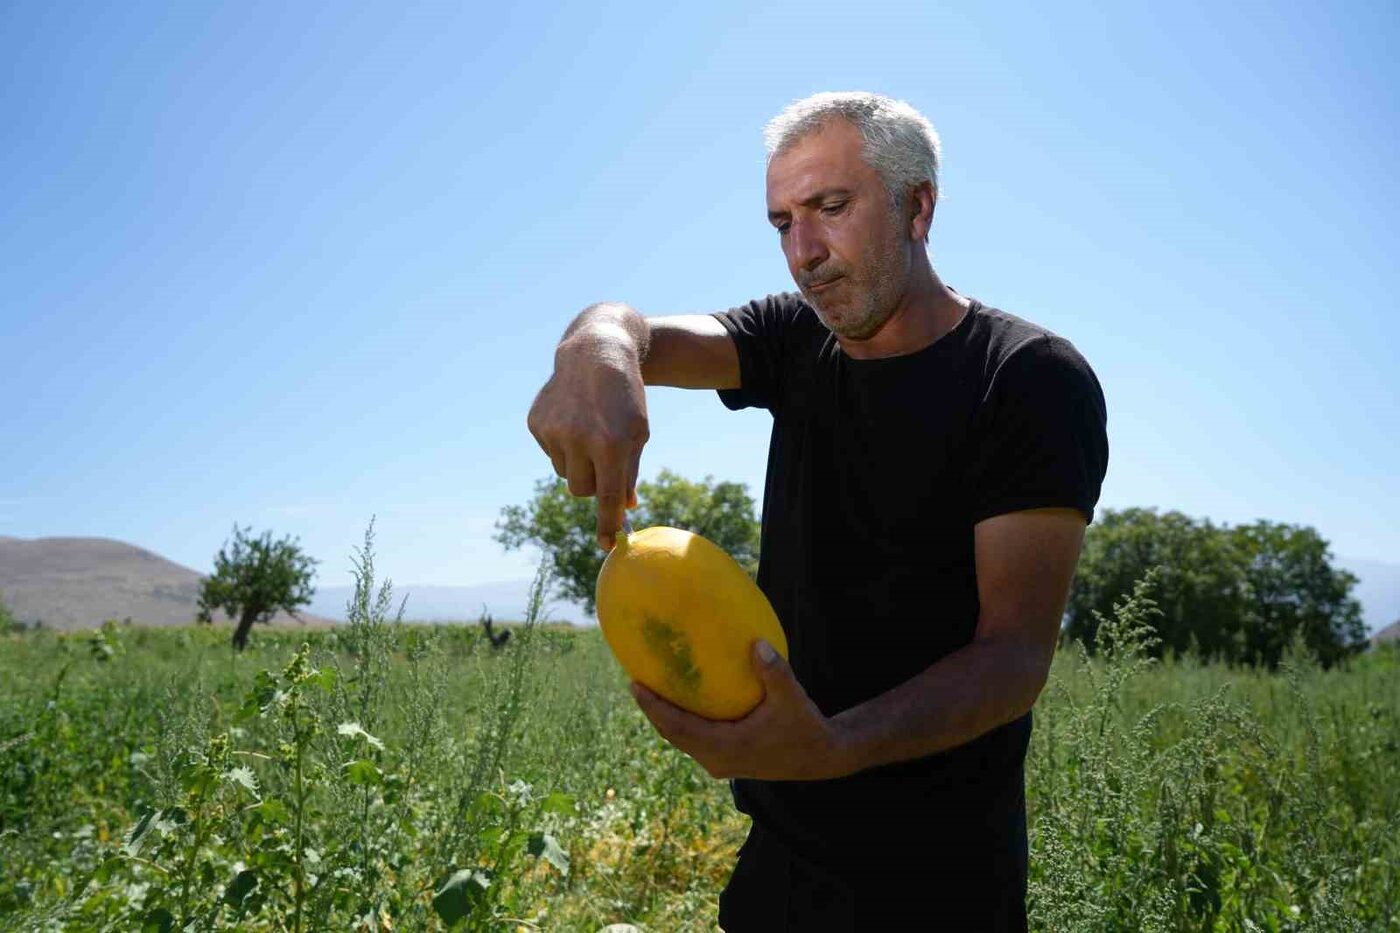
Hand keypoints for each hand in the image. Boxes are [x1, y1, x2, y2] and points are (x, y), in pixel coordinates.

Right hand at [526, 334, 648, 550]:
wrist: (597, 352)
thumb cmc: (625, 398)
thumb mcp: (638, 433)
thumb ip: (629, 472)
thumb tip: (624, 509)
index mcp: (611, 444)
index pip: (607, 497)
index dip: (607, 524)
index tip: (607, 545)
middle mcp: (578, 439)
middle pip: (582, 490)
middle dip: (594, 484)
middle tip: (604, 459)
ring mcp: (553, 431)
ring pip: (565, 473)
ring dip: (578, 463)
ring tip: (589, 431)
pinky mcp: (536, 423)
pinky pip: (550, 453)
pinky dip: (563, 444)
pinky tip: (573, 418)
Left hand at [630, 640, 851, 780]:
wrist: (820, 758)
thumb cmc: (805, 727)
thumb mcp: (791, 698)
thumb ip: (774, 672)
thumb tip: (756, 644)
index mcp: (726, 748)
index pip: (678, 728)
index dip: (654, 709)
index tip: (634, 686)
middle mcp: (717, 760)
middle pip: (673, 735)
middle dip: (652, 710)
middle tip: (634, 682)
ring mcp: (721, 763)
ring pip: (682, 740)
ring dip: (665, 717)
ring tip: (650, 689)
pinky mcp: (726, 760)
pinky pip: (694, 740)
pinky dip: (682, 721)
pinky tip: (682, 700)